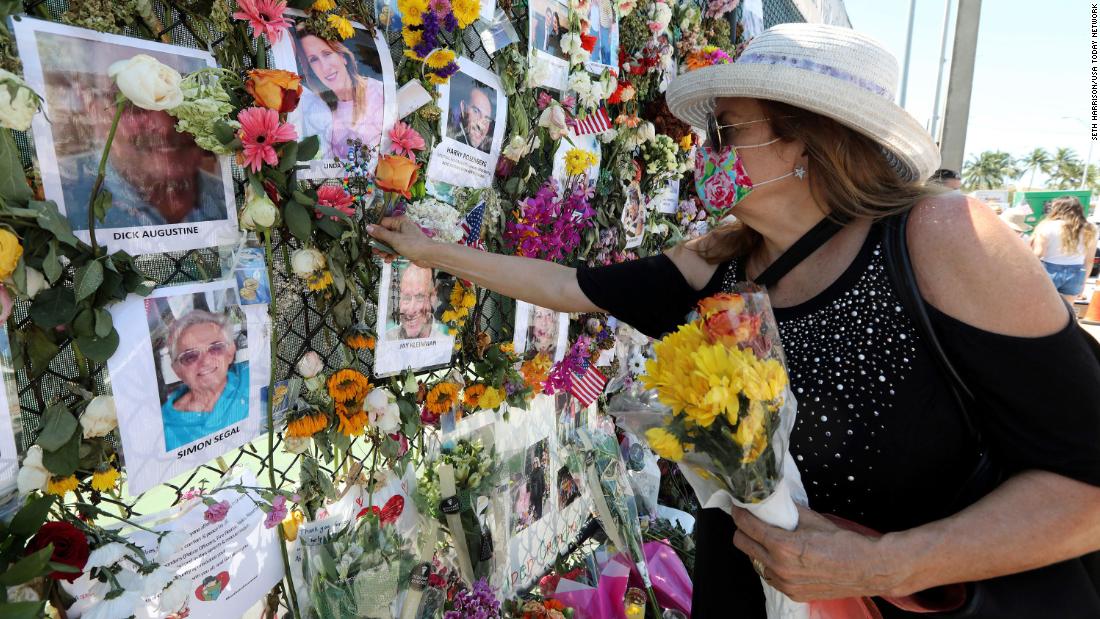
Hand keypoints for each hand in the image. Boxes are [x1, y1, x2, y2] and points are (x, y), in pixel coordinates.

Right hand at [366, 216, 434, 266]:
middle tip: (376, 252)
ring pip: (389, 242)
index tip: (371, 240)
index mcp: (399, 221)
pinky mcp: (405, 246)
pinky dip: (391, 254)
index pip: (382, 223)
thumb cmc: (413, 245)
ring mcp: (403, 237)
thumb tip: (368, 227)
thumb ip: (381, 234)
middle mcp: (401, 227)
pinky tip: (388, 260)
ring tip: (382, 257)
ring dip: (384, 250)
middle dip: (380, 244)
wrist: (429, 256)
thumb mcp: (394, 239)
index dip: (376, 232)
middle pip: (385, 234)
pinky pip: (395, 248)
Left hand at [731, 505, 901, 601]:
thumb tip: (773, 499)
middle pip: (742, 544)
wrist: (866, 569)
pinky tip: (780, 555)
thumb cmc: (842, 543)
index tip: (739, 506)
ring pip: (754, 561)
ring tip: (767, 537)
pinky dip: (769, 563)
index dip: (740, 512)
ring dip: (756, 547)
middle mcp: (779, 568)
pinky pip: (769, 575)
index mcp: (782, 546)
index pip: (746, 526)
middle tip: (750, 519)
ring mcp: (784, 584)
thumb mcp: (813, 519)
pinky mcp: (792, 593)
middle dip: (743, 529)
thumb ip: (788, 510)